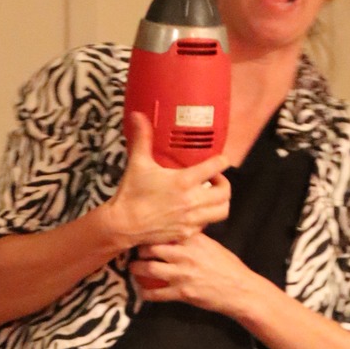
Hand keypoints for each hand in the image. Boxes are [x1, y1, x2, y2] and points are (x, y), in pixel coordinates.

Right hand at [102, 114, 230, 250]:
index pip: (217, 166)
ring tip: (209, 196)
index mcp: (184, 180)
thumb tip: (138, 115)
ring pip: (222, 211)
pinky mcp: (187, 233)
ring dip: (219, 202)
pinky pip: (206, 226)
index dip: (222, 160)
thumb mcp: (138, 163)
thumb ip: (142, 138)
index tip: (219, 160)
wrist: (123, 225)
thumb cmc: (131, 193)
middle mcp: (193, 201)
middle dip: (224, 183)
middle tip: (214, 179)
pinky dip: (205, 218)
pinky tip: (194, 212)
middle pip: (226, 192)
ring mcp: (192, 219)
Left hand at [130, 235, 259, 318]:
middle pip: (152, 247)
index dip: (152, 231)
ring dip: (136, 268)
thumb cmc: (229, 268)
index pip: (166, 231)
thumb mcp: (213, 246)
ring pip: (150, 268)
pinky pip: (157, 293)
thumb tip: (179, 232)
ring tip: (132, 268)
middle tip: (134, 250)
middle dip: (139, 248)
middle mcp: (186, 255)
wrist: (240, 291)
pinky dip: (146, 293)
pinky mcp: (182, 293)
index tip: (144, 231)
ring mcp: (182, 274)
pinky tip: (141, 292)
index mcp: (194, 240)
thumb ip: (195, 239)